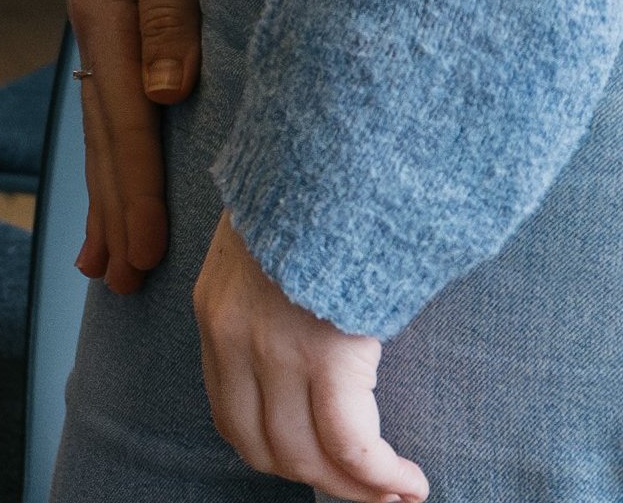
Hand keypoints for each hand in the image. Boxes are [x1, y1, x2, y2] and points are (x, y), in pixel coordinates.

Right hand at [64, 0, 206, 293]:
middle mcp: (100, 30)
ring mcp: (105, 26)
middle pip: (105, 141)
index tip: (146, 257)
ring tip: (104, 259)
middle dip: (114, 215)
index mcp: (108, 15)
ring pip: (105, 129)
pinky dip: (114, 153)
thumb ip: (168, 11)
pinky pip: (114, 104)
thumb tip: (168, 93)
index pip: (125, 126)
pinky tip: (117, 177)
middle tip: (119, 286)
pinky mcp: (122, 17)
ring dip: (107, 195)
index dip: (136, 194)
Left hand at [200, 220, 418, 500]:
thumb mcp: (264, 245)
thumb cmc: (312, 196)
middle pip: (266, 447)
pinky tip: (408, 478)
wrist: (332, 153)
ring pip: (309, 454)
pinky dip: (379, 473)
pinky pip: (350, 443)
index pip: (232, 417)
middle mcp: (233, 340)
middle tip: (369, 491)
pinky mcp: (324, 353)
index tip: (322, 468)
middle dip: (321, 480)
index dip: (278, 455)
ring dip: (357, 487)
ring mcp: (275, 350)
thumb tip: (304, 346)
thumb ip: (269, 298)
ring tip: (398, 489)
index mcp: (214, 315)